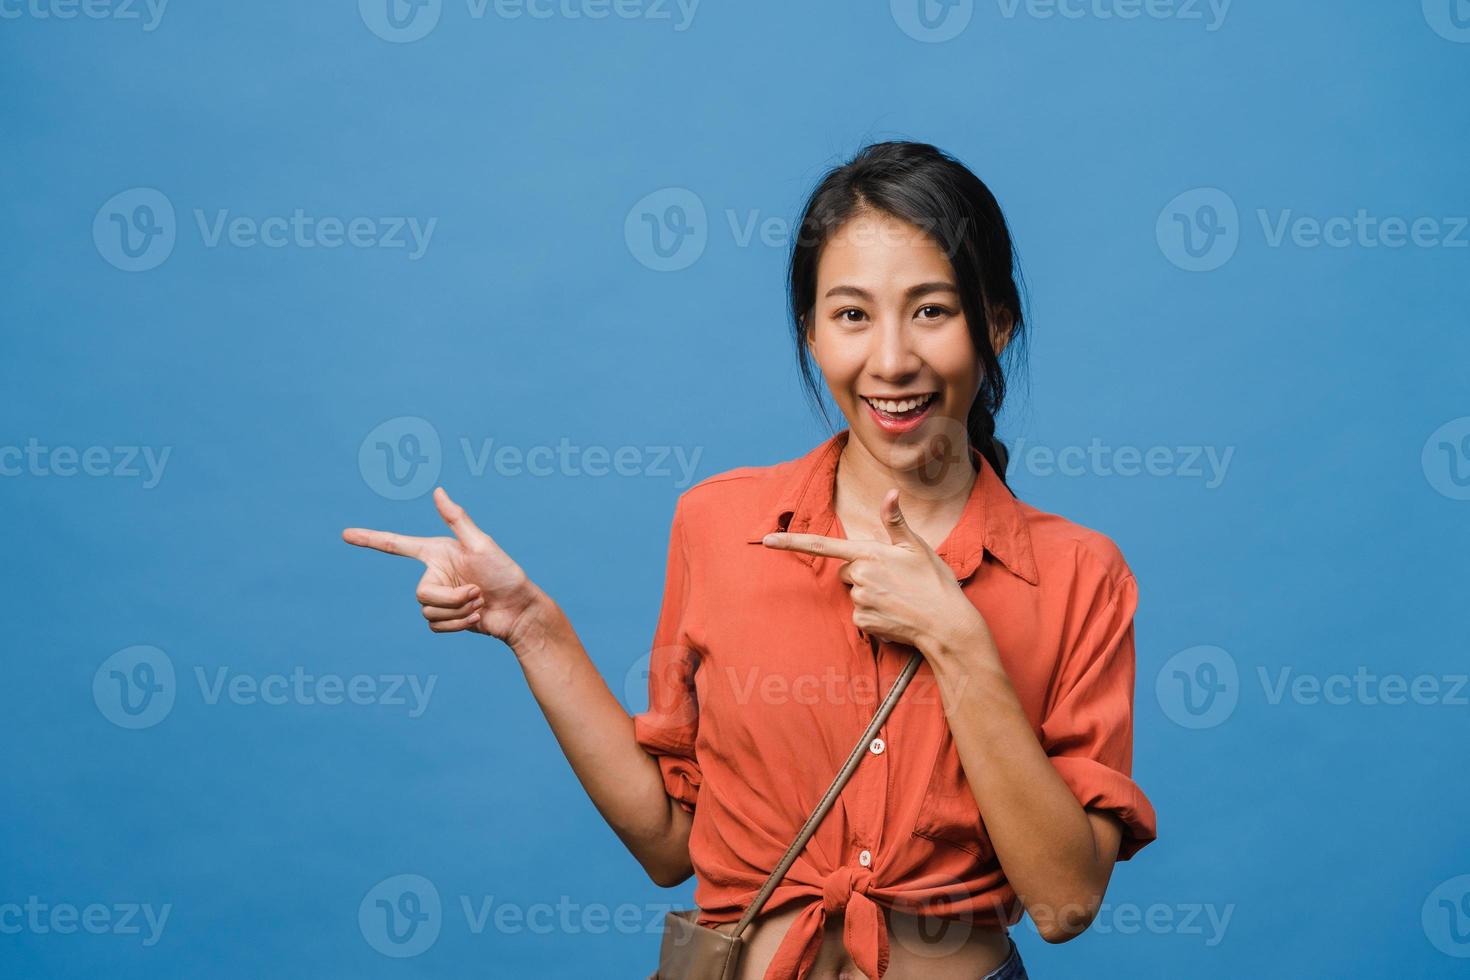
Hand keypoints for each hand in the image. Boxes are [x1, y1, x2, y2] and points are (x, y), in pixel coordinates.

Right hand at [343, 487, 541, 646]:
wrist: (520, 610)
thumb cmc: (505, 573)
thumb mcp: (481, 544)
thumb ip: (456, 519)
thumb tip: (437, 491)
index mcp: (437, 553)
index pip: (397, 545)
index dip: (371, 539)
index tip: (346, 534)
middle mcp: (434, 574)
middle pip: (421, 595)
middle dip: (452, 600)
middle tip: (478, 592)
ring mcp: (439, 598)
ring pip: (428, 613)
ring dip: (459, 613)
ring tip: (481, 602)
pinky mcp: (445, 619)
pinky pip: (436, 627)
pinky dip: (459, 625)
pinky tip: (478, 617)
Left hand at [760, 488, 988, 657]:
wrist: (947, 624)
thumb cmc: (935, 582)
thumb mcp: (917, 547)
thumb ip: (896, 522)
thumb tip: (890, 493)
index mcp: (870, 554)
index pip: (823, 545)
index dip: (792, 542)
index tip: (767, 539)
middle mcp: (860, 577)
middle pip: (847, 570)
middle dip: (863, 572)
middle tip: (894, 578)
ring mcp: (860, 601)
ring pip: (854, 592)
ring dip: (871, 593)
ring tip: (899, 597)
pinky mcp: (863, 622)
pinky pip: (859, 614)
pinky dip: (874, 614)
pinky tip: (895, 613)